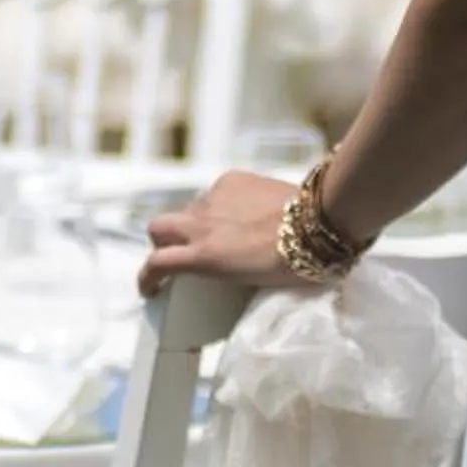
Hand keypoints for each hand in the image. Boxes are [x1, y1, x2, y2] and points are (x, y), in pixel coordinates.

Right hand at [137, 171, 306, 297]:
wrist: (319, 223)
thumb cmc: (293, 265)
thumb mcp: (247, 279)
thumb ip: (220, 267)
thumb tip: (215, 262)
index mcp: (205, 256)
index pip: (157, 264)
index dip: (147, 278)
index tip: (151, 288)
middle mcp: (201, 224)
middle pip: (157, 228)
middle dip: (162, 241)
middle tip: (180, 252)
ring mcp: (214, 197)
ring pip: (190, 209)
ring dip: (198, 222)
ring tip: (228, 231)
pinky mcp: (231, 178)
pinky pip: (215, 193)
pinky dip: (222, 204)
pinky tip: (246, 210)